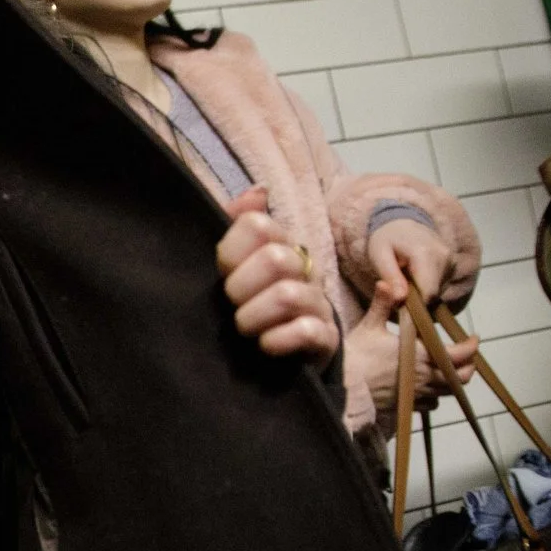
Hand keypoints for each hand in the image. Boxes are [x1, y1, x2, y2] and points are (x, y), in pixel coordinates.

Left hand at [216, 188, 338, 364]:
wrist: (282, 358)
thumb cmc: (252, 306)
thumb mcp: (235, 267)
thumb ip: (235, 225)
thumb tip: (257, 191)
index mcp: (280, 246)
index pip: (257, 225)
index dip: (230, 252)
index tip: (223, 274)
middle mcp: (304, 270)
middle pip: (275, 259)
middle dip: (241, 287)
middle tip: (233, 305)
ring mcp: (318, 304)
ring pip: (287, 296)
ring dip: (253, 317)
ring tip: (245, 329)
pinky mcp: (327, 339)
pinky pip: (306, 332)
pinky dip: (276, 341)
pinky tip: (265, 345)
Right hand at [349, 279, 480, 415]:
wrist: (342, 386)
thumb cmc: (356, 355)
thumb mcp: (369, 326)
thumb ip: (382, 304)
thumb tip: (388, 281)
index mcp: (420, 355)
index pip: (458, 355)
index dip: (471, 347)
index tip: (473, 339)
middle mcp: (425, 377)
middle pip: (460, 378)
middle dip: (468, 366)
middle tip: (467, 356)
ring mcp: (417, 394)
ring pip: (448, 392)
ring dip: (454, 380)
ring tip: (451, 370)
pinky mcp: (407, 405)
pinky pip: (431, 404)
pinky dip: (435, 396)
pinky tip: (429, 387)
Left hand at [366, 219, 455, 303]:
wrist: (402, 222)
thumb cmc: (386, 239)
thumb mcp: (378, 255)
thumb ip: (390, 277)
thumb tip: (400, 299)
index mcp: (425, 254)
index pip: (428, 292)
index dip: (414, 307)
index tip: (398, 307)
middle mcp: (444, 257)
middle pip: (434, 294)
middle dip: (416, 301)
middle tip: (397, 294)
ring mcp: (451, 260)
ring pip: (438, 292)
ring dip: (420, 294)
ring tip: (404, 281)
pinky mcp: (453, 264)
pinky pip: (440, 285)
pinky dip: (427, 287)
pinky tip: (414, 278)